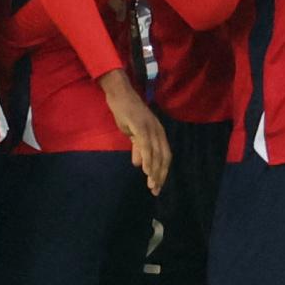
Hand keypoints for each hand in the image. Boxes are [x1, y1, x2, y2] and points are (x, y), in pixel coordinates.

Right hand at [101, 71, 168, 193]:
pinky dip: (147, 158)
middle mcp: (158, 131)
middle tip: (154, 190)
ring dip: (155, 171)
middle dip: (160, 175)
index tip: (157, 186)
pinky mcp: (141, 126)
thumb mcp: (133, 133)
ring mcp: (150, 128)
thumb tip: (139, 164)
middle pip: (164, 157)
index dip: (162, 171)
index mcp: (158, 133)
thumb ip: (137, 148)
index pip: (164, 156)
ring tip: (151, 184)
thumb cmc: (126, 113)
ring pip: (156, 153)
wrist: (119, 95)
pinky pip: (146, 145)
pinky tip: (145, 170)